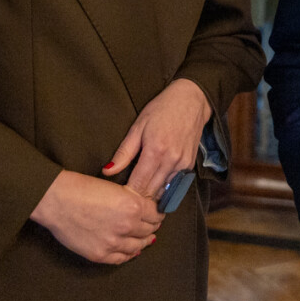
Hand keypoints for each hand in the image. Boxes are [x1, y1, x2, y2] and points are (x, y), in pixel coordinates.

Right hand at [29, 170, 162, 263]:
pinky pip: (122, 258)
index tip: (157, 213)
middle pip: (149, 230)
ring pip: (138, 246)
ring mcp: (114, 243)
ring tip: (145, 239)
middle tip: (152, 225)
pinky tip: (132, 251)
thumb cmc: (81, 188)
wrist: (56, 200)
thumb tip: (144, 210)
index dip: (157, 213)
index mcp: (133, 206)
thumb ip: (132, 200)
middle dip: (152, 227)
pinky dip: (129, 254)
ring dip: (143, 242)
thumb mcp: (114, 188)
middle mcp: (127, 226)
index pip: (155, 214)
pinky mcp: (100, 254)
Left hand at [104, 78, 211, 198]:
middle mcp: (171, 160)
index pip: (138, 184)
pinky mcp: (190, 165)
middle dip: (137, 198)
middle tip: (124, 200)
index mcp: (156, 150)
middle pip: (151, 192)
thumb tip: (107, 171)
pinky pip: (174, 185)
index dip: (127, 194)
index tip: (116, 197)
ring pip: (163, 191)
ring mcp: (183, 164)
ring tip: (138, 196)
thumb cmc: (162, 109)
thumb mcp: (138, 126)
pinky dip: (163, 188)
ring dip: (150, 195)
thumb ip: (124, 152)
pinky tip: (154, 186)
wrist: (191, 100)